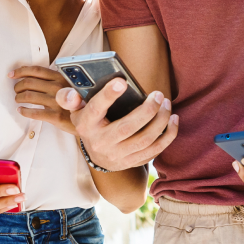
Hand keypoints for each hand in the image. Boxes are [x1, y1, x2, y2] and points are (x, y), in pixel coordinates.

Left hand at [11, 66, 74, 134]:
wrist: (90, 118)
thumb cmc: (78, 100)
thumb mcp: (69, 85)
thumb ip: (55, 80)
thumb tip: (34, 77)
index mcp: (61, 77)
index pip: (36, 70)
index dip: (21, 71)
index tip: (11, 74)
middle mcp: (58, 87)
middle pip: (29, 83)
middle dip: (18, 86)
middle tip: (15, 90)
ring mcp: (57, 101)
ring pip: (29, 96)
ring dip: (19, 97)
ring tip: (17, 99)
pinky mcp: (56, 116)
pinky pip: (34, 113)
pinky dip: (24, 111)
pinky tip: (21, 110)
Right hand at [56, 78, 177, 170]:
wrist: (96, 154)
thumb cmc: (90, 123)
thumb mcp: (77, 110)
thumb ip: (70, 98)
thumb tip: (73, 93)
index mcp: (86, 125)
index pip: (96, 110)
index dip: (108, 95)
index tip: (122, 81)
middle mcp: (101, 143)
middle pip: (127, 128)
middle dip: (146, 110)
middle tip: (158, 95)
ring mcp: (117, 156)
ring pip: (144, 140)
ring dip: (160, 122)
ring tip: (167, 104)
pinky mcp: (132, 162)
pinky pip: (154, 151)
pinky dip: (167, 136)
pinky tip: (173, 120)